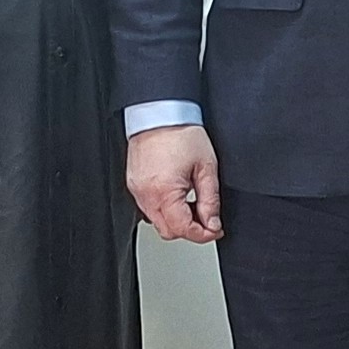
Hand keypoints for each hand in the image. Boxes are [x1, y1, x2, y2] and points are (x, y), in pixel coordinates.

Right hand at [127, 122, 222, 243]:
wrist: (160, 113)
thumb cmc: (181, 133)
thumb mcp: (206, 168)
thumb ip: (210, 200)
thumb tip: (212, 223)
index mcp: (164, 192)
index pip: (183, 229)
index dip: (203, 234)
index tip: (215, 229)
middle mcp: (146, 195)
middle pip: (168, 231)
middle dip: (189, 229)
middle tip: (207, 218)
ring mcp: (137, 191)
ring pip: (157, 222)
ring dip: (176, 220)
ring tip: (192, 203)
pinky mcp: (134, 185)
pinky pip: (149, 208)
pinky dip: (164, 209)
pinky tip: (177, 196)